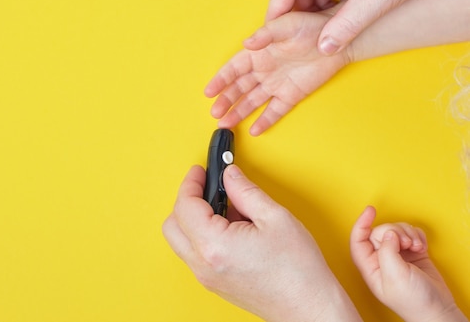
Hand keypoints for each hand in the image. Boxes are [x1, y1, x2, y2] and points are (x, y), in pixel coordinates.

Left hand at [163, 165, 361, 321]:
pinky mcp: (214, 284)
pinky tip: (230, 227)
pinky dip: (202, 235)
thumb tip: (230, 176)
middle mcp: (203, 264)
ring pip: (181, 241)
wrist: (308, 307)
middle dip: (186, 201)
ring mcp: (206, 277)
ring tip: (225, 208)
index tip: (201, 172)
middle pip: (173, 225)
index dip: (191, 184)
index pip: (185, 206)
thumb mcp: (275, 217)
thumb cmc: (298, 270)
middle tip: (207, 186)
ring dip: (193, 219)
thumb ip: (245, 191)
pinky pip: (195, 254)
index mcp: (214, 245)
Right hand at [205, 10, 348, 135]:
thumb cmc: (310, 27)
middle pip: (239, 88)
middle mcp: (264, 70)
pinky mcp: (292, 94)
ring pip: (253, 101)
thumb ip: (265, 35)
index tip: (209, 91)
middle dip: (226, 101)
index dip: (220, 80)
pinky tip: (254, 130)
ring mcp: (277, 83)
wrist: (336, 40)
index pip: (233, 69)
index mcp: (259, 53)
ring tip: (225, 124)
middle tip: (215, 113)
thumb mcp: (286, 25)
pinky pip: (275, 110)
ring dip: (239, 112)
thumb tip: (246, 43)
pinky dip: (265, 120)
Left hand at [350, 206, 466, 321]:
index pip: (358, 239)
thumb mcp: (395, 275)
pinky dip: (418, 236)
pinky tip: (422, 246)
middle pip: (380, 232)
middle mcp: (381, 259)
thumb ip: (387, 251)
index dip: (362, 223)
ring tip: (416, 246)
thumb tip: (388, 233)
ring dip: (409, 234)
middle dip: (395, 232)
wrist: (437, 310)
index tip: (370, 210)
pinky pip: (411, 234)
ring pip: (396, 230)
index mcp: (370, 266)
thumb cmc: (413, 301)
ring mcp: (397, 255)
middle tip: (407, 243)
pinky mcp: (412, 253)